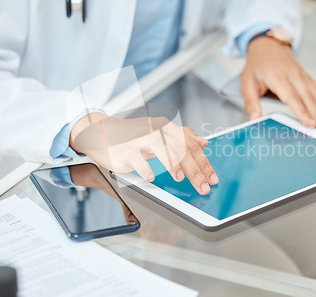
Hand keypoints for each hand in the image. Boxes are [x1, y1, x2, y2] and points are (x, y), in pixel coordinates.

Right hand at [69, 113, 217, 194]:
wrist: (103, 132)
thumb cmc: (133, 135)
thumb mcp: (160, 133)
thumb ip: (182, 136)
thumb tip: (203, 141)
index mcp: (167, 127)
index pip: (191, 145)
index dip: (204, 163)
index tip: (212, 178)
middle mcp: (156, 131)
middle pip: (181, 149)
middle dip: (195, 170)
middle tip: (203, 187)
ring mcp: (141, 139)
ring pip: (162, 149)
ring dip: (173, 165)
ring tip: (180, 178)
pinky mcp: (126, 150)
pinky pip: (138, 161)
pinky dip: (146, 170)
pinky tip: (152, 178)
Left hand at [241, 36, 315, 131]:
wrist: (267, 47)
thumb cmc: (257, 65)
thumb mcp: (246, 83)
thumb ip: (251, 103)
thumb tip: (255, 118)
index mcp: (277, 77)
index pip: (292, 97)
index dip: (302, 111)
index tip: (309, 123)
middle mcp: (292, 75)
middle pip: (308, 97)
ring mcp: (301, 76)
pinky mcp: (306, 77)